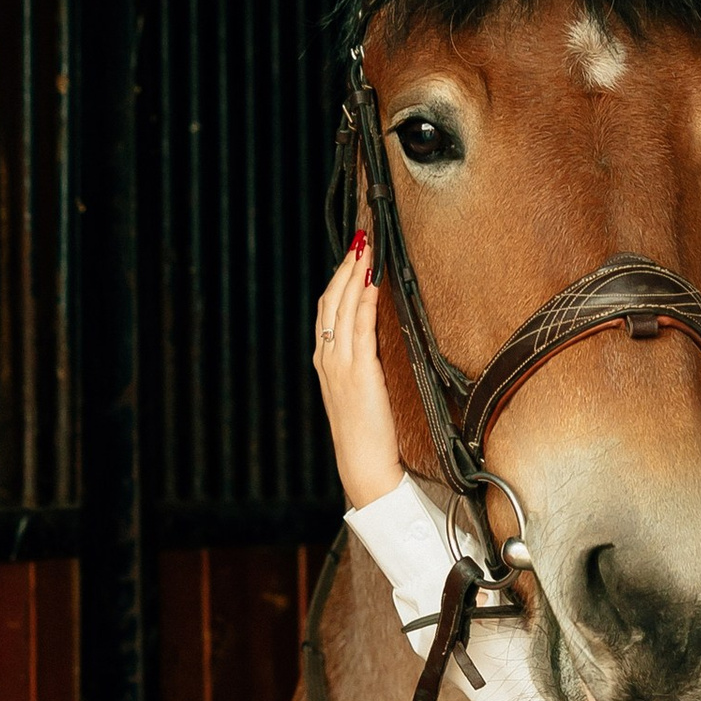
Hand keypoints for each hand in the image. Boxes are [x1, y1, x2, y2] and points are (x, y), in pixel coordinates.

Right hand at [312, 239, 403, 507]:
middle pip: (332, 301)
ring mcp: (341, 365)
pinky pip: (360, 330)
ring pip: (343, 309)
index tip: (353, 253)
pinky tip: (372, 284)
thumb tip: (374, 331)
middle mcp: (328, 358)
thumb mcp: (358, 388)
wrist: (362, 462)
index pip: (329, 308)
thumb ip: (360, 359)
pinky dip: (364, 303)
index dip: (339, 277)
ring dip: (356, 275)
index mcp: (326, 360)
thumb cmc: (365, 430)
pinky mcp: (359, 373)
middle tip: (362, 238)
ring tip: (368, 250)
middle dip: (346, 266)